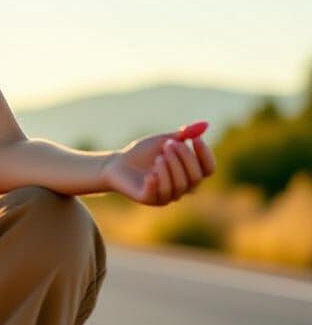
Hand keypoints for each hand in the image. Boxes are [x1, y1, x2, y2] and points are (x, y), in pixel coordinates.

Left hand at [101, 120, 215, 205]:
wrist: (116, 163)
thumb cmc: (143, 152)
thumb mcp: (163, 140)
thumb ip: (183, 135)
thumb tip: (205, 125)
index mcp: (189, 175)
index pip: (208, 169)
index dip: (205, 155)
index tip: (194, 139)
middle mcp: (181, 189)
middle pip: (195, 178)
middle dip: (184, 159)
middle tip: (168, 145)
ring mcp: (165, 196)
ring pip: (178, 187)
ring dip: (171, 169)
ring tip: (158, 156)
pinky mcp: (148, 200)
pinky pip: (158, 194)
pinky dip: (156, 182)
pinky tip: (150, 173)